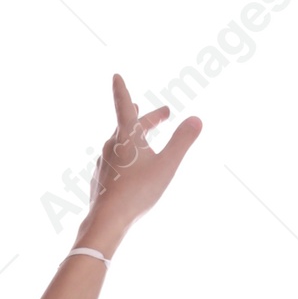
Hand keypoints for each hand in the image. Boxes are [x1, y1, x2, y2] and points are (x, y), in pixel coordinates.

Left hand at [79, 72, 200, 253]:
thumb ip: (182, 141)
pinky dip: (127, 157)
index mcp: (126, 136)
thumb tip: (196, 120)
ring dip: (136, 137)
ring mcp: (104, 163)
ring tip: (145, 138)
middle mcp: (111, 146)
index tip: (116, 76)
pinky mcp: (101, 179)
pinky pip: (115, 161)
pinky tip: (130, 168)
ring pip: (121, 143)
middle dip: (148, 119)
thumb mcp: (167, 165)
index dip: (122, 90)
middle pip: (130, 126)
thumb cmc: (137, 192)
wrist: (106, 221)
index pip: (125, 105)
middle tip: (164, 114)